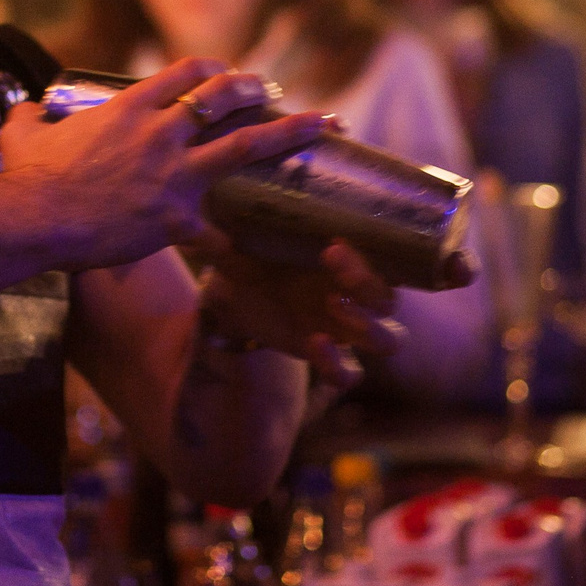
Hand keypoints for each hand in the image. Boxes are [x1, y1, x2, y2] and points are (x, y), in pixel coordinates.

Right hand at [0, 58, 330, 272]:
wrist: (37, 218)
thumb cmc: (28, 176)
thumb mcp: (23, 134)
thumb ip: (28, 117)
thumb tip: (20, 109)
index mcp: (129, 110)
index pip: (183, 74)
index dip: (209, 69)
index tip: (223, 70)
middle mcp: (161, 134)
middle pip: (222, 98)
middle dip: (253, 88)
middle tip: (271, 88)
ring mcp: (175, 175)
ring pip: (244, 145)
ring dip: (286, 133)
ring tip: (320, 124)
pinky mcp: (177, 219)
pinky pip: (214, 232)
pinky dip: (227, 242)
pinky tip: (245, 252)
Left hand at [195, 238, 398, 387]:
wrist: (232, 296)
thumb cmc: (249, 258)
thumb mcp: (238, 245)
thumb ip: (225, 232)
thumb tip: (196, 212)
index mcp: (344, 260)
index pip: (379, 259)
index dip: (366, 255)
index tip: (332, 242)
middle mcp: (354, 294)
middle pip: (388, 299)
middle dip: (369, 284)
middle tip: (334, 264)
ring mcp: (345, 329)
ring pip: (388, 339)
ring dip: (371, 327)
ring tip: (334, 306)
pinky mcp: (328, 357)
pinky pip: (350, 373)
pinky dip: (339, 365)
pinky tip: (314, 343)